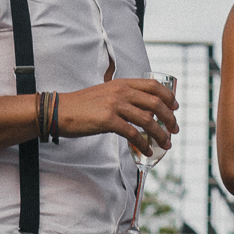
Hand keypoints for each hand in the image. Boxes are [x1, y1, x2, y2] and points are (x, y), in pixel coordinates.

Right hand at [59, 78, 177, 155]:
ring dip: (160, 134)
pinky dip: (143, 144)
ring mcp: (114, 105)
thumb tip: (143, 111)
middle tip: (174, 130)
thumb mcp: (105, 93)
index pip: (153, 85)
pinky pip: (133, 134)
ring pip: (148, 119)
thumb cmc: (82, 105)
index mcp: (121, 83)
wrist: (59, 110)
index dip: (168, 96)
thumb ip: (123, 97)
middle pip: (155, 102)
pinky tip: (146, 150)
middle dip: (169, 118)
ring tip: (166, 144)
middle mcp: (120, 91)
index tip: (174, 107)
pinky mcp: (108, 120)